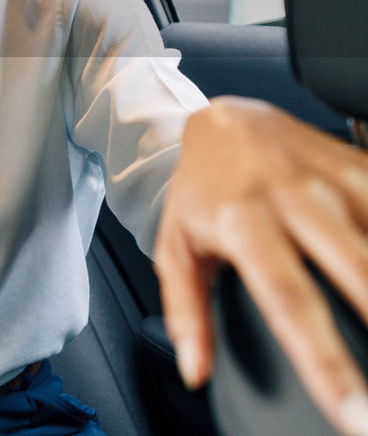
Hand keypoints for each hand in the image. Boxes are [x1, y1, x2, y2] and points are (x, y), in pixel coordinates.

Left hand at [155, 95, 367, 435]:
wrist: (226, 120)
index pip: (289, 301)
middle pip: (358, 272)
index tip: (354, 414)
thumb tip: (195, 371)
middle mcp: (294, 197)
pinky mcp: (364, 168)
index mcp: (243, 221)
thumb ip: (186, 312)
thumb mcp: (176, 247)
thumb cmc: (202, 191)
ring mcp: (336, 180)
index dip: (325, 363)